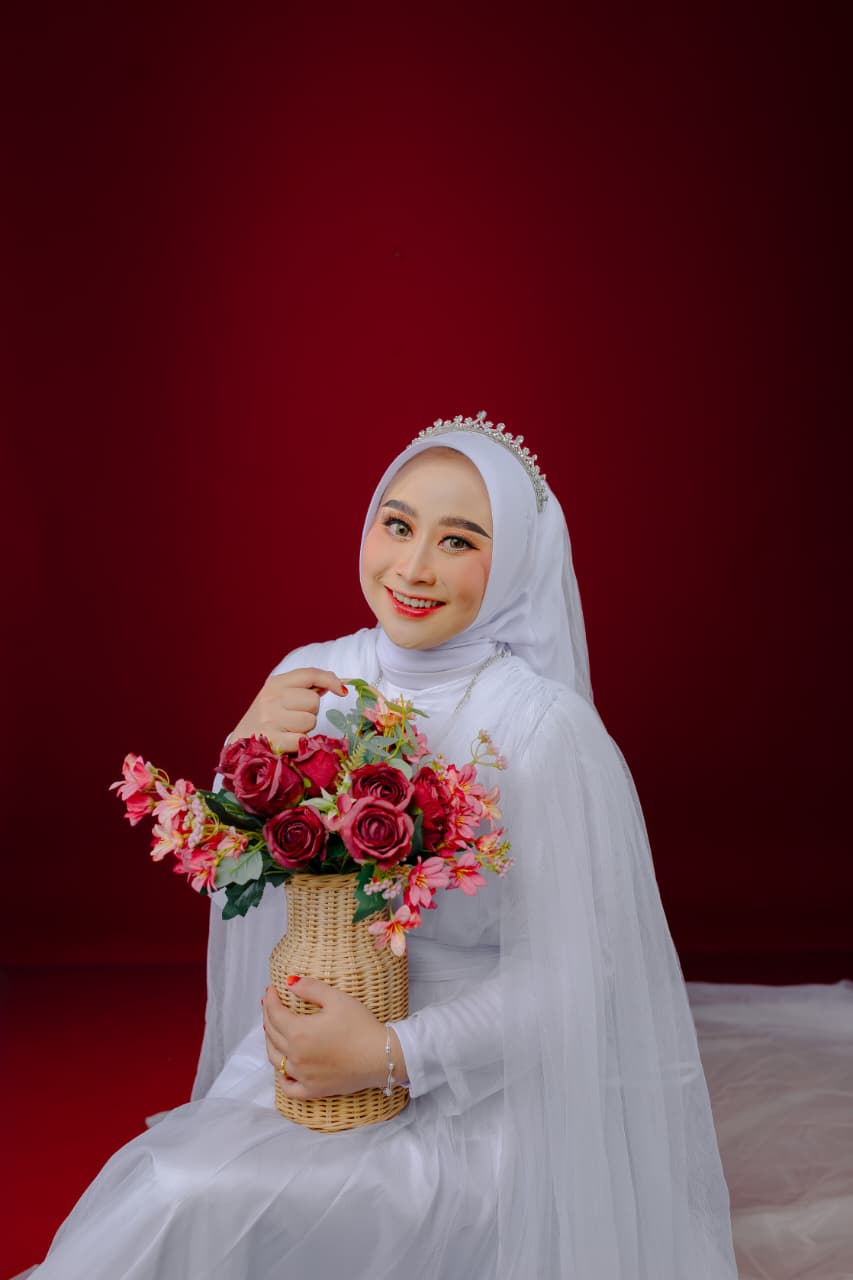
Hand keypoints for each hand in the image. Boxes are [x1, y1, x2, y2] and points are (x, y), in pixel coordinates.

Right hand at [231, 668, 346, 752]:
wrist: (238, 746)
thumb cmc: (266, 721)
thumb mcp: (279, 698)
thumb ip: (304, 689)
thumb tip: (336, 684)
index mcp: (274, 684)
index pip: (309, 674)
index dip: (329, 680)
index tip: (342, 690)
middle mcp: (271, 698)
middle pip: (313, 700)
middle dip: (310, 712)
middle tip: (294, 719)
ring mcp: (270, 718)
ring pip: (310, 720)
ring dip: (305, 729)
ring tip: (288, 731)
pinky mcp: (271, 739)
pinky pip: (302, 739)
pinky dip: (300, 744)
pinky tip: (286, 743)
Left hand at [262, 977, 407, 1099]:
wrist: (382, 1056)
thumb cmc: (361, 1026)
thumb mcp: (337, 999)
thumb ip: (311, 988)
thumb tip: (290, 983)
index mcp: (299, 1032)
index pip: (275, 1014)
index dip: (270, 1000)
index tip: (271, 990)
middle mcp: (296, 1056)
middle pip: (272, 1035)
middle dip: (268, 1017)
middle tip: (270, 1005)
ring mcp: (303, 1076)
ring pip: (275, 1060)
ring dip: (270, 1042)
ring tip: (273, 1031)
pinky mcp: (313, 1090)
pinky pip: (289, 1087)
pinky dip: (281, 1077)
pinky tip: (283, 1068)